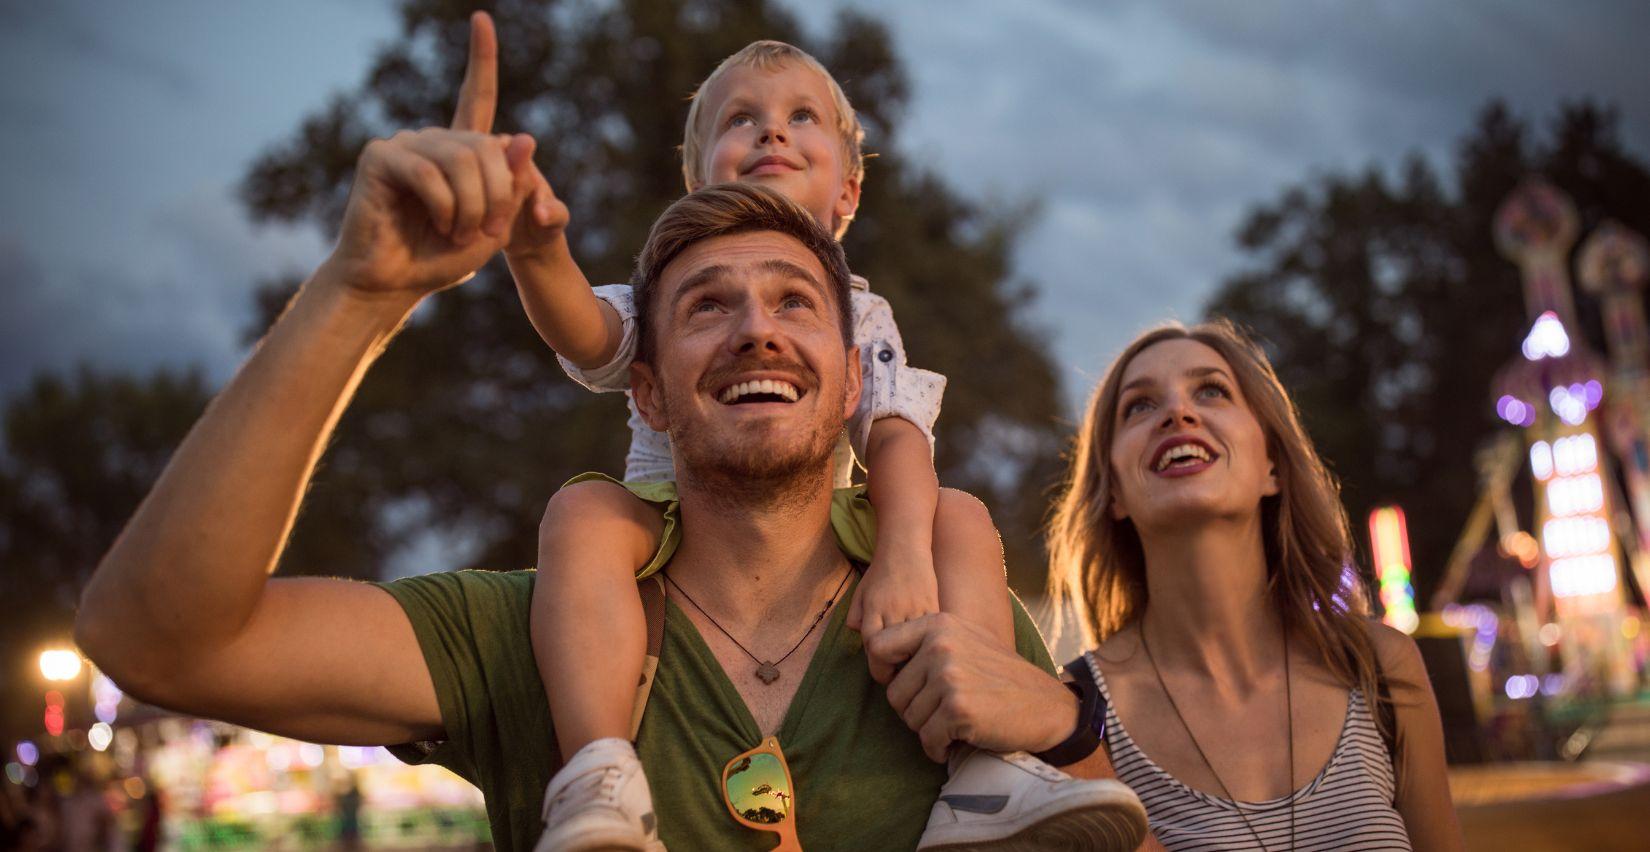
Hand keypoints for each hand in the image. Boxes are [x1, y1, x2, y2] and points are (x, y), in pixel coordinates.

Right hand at [321, 12, 539, 297]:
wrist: (393, 284)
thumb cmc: (440, 259)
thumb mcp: (494, 227)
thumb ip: (512, 187)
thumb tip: (524, 137)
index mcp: (460, 151)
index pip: (475, 96)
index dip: (481, 58)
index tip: (482, 19)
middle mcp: (432, 139)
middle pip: (487, 147)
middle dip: (498, 196)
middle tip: (485, 232)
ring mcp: (405, 144)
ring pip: (462, 159)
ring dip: (472, 207)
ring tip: (459, 234)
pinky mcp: (380, 156)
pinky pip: (430, 172)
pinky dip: (445, 205)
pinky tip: (438, 225)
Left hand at [847, 546, 939, 681]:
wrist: (905, 547)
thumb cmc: (880, 572)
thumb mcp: (860, 593)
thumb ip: (855, 617)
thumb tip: (861, 639)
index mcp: (873, 610)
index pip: (873, 648)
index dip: (878, 667)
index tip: (883, 674)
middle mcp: (893, 610)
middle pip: (895, 651)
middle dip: (896, 668)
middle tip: (899, 677)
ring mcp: (915, 608)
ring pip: (916, 645)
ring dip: (915, 659)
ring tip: (915, 666)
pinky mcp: (933, 606)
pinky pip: (931, 633)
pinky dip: (929, 644)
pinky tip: (928, 649)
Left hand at [866, 613, 1077, 762]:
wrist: (1047, 707)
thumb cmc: (1001, 679)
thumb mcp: (966, 640)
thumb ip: (926, 642)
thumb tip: (875, 656)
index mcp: (938, 624)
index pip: (878, 647)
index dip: (884, 673)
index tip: (907, 689)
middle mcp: (941, 645)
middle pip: (893, 692)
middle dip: (915, 712)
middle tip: (943, 714)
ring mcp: (949, 675)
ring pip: (909, 718)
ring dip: (929, 730)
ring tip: (957, 723)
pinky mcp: (958, 708)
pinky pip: (927, 739)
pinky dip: (939, 748)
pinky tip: (959, 740)